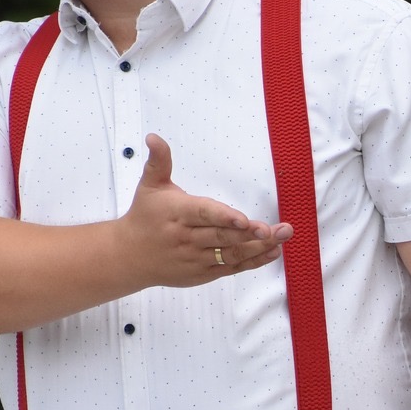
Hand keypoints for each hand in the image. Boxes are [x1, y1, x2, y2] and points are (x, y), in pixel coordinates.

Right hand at [117, 134, 289, 285]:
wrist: (129, 256)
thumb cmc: (144, 216)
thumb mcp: (149, 186)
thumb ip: (159, 160)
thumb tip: (153, 137)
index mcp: (177, 213)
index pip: (204, 214)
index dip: (225, 218)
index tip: (244, 220)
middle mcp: (187, 238)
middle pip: (222, 237)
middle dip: (251, 234)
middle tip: (276, 230)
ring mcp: (196, 257)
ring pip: (230, 254)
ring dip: (259, 247)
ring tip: (281, 237)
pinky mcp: (203, 272)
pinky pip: (231, 267)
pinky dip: (253, 261)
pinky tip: (272, 251)